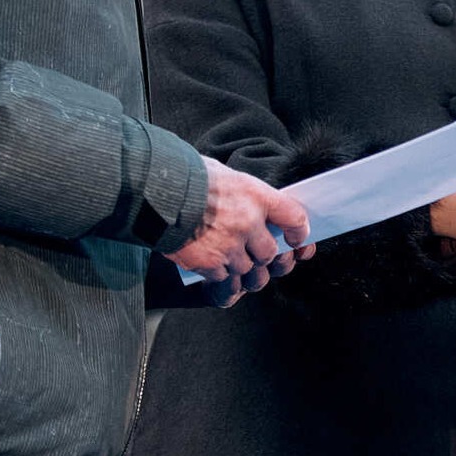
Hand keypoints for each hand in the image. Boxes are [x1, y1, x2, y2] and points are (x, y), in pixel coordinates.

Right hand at [164, 157, 313, 307]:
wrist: (156, 192)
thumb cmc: (189, 178)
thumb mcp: (227, 176)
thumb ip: (247, 196)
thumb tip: (261, 212)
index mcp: (256, 196)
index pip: (295, 218)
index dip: (298, 233)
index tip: (294, 239)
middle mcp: (248, 222)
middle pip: (270, 254)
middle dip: (264, 258)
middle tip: (257, 256)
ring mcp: (229, 246)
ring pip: (249, 272)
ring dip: (243, 270)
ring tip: (233, 263)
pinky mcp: (209, 263)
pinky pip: (225, 280)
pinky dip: (220, 277)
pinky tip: (213, 267)